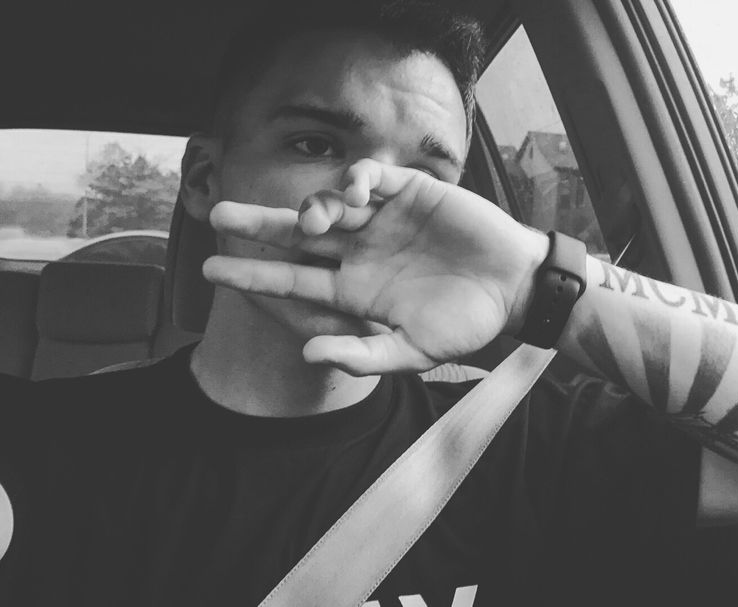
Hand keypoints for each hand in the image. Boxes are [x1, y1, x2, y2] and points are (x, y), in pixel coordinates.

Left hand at [203, 159, 547, 375]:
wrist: (514, 288)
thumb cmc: (466, 324)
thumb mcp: (413, 351)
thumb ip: (362, 356)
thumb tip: (308, 354)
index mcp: (354, 290)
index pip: (292, 279)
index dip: (252, 274)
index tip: (211, 270)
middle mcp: (361, 252)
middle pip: (297, 235)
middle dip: (258, 225)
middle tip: (218, 214)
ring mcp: (383, 220)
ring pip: (330, 204)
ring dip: (312, 208)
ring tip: (314, 223)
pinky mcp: (410, 192)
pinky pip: (370, 177)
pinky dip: (354, 180)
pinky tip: (353, 194)